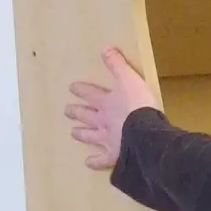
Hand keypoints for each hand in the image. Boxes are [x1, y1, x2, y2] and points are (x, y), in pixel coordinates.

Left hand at [66, 47, 159, 170]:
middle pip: (85, 115)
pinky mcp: (114, 155)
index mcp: (106, 102)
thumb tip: (105, 48)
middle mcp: (102, 121)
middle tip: (67, 110)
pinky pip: (103, 159)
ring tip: (73, 132)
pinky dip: (95, 161)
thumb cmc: (138, 105)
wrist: (144, 132)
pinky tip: (88, 162)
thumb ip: (117, 65)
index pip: (90, 93)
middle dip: (76, 112)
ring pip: (90, 136)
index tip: (72, 88)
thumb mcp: (129, 79)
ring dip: (81, 133)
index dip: (81, 90)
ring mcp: (107, 139)